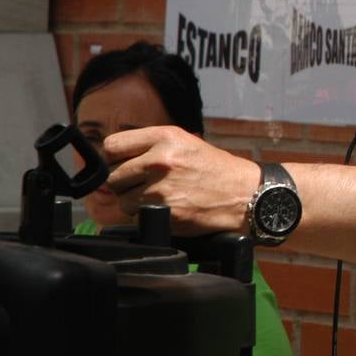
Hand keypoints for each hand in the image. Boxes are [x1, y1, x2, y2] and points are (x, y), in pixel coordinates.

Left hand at [102, 126, 258, 234]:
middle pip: (114, 177)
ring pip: (122, 200)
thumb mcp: (185, 143)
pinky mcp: (163, 213)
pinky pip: (136, 217)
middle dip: (126, 184)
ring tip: (160, 198)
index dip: (116, 158)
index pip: (112, 146)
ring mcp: (160, 189)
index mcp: (164, 137)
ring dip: (135, 202)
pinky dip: (146, 217)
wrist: (243, 195)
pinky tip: (166, 209)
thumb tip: (114, 158)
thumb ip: (150, 146)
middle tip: (146, 185)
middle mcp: (159, 160)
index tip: (125, 164)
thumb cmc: (214, 169)